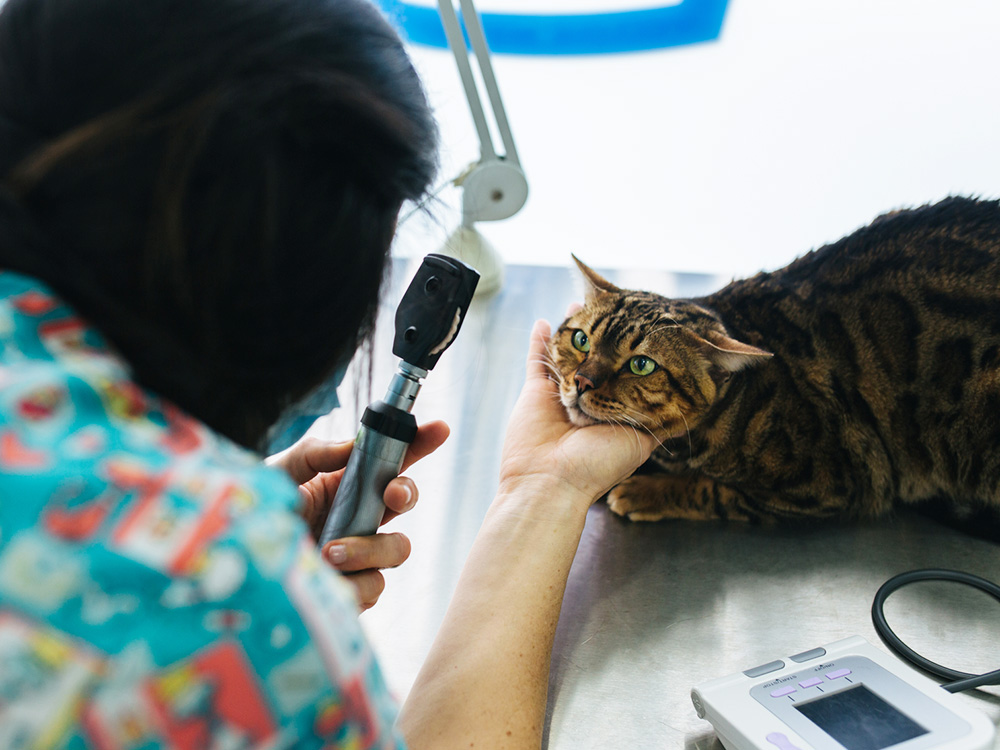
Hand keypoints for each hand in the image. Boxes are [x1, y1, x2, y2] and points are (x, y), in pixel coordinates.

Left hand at [270, 421, 448, 609]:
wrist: (236, 563)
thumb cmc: (257, 512)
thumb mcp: (282, 473)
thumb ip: (315, 453)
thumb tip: (352, 445)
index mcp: (350, 482)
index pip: (394, 459)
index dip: (421, 442)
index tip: (439, 428)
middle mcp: (362, 517)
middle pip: (406, 501)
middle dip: (406, 492)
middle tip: (390, 493)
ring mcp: (361, 555)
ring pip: (396, 549)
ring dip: (368, 548)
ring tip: (327, 552)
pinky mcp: (354, 590)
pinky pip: (373, 588)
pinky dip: (352, 584)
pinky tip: (324, 580)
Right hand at [498, 318, 655, 513]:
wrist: (553, 482)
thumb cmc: (599, 465)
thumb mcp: (642, 443)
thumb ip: (660, 423)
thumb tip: (691, 412)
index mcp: (612, 410)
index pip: (622, 374)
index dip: (629, 351)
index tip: (642, 330)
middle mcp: (588, 400)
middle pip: (595, 359)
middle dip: (601, 335)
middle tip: (611, 306)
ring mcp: (561, 394)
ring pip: (568, 354)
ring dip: (574, 330)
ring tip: (581, 304)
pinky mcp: (536, 391)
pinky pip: (536, 360)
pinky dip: (539, 340)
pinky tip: (545, 322)